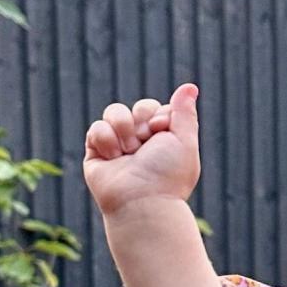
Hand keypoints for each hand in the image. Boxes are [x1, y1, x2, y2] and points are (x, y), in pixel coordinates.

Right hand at [83, 83, 200, 218]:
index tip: (161, 132)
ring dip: (123, 130)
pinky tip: (113, 158)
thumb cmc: (167, 174)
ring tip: (128, 153)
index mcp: (163, 139)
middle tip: (144, 145)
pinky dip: (106, 141)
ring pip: (114, 112)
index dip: (157, 116)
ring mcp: (118, 146)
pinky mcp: (96, 152)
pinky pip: (97, 128)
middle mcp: (141, 142)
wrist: (141, 200)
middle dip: (140, 122)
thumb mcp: (184, 141)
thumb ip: (184, 112)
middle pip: (136, 107)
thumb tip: (190, 86)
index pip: (155, 107)